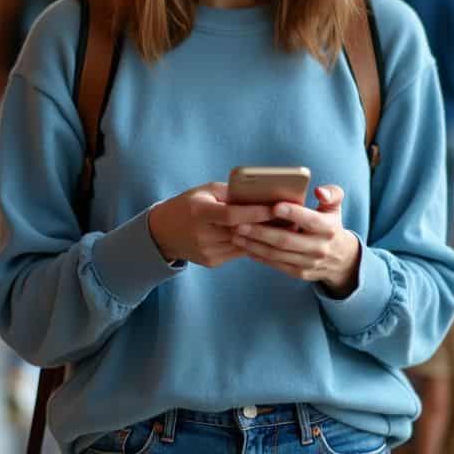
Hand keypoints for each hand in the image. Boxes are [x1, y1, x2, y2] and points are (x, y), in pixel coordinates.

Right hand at [147, 183, 275, 267]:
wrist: (163, 233)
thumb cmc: (188, 205)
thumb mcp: (204, 191)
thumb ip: (230, 193)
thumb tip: (259, 194)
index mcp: (199, 213)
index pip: (232, 215)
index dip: (256, 212)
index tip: (277, 207)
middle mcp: (203, 234)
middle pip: (241, 231)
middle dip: (267, 225)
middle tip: (290, 218)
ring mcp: (207, 251)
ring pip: (243, 244)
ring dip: (263, 237)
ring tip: (283, 227)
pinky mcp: (212, 262)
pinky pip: (238, 252)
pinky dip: (251, 244)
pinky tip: (264, 237)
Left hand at [233, 185, 361, 297]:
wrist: (341, 258)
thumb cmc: (330, 224)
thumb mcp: (336, 207)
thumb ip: (331, 194)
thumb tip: (318, 191)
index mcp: (328, 228)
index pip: (310, 220)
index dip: (293, 213)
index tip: (274, 206)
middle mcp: (319, 247)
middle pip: (286, 240)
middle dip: (261, 232)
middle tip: (240, 224)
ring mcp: (309, 262)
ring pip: (278, 254)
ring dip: (255, 245)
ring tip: (237, 235)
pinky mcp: (300, 273)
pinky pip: (277, 265)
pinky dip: (260, 256)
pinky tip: (246, 247)